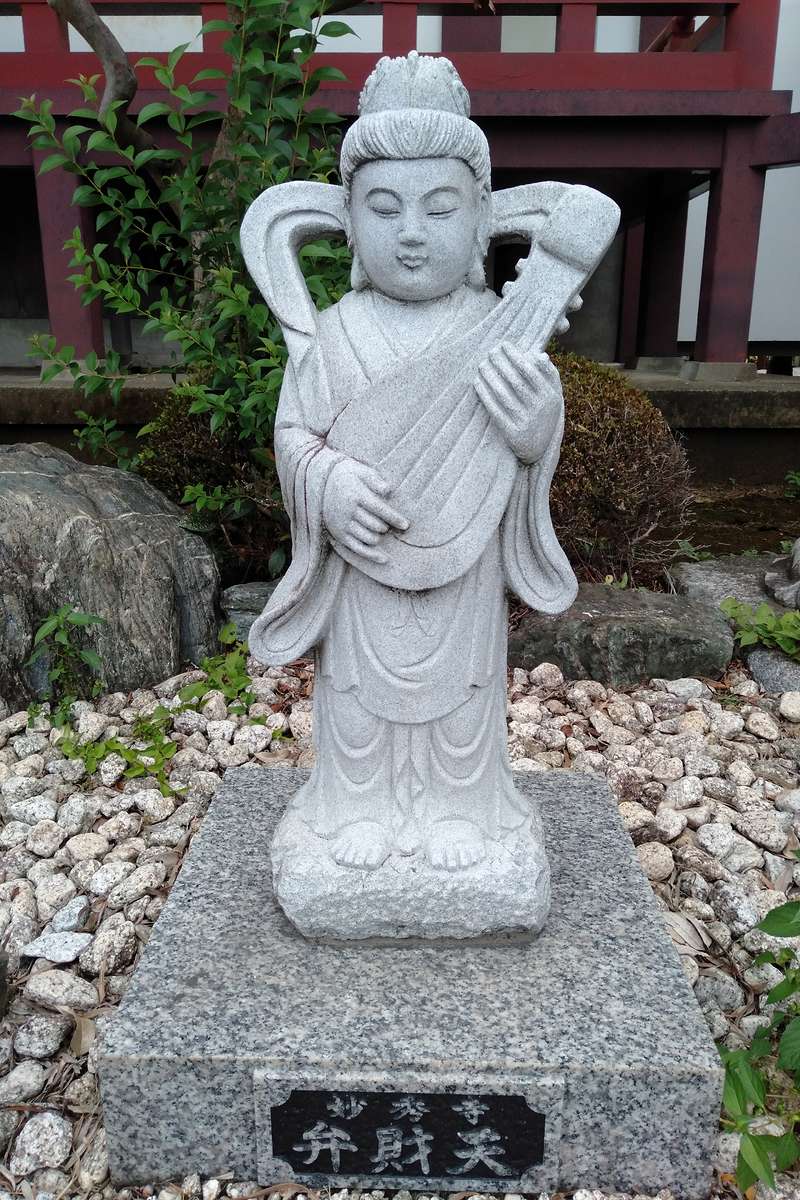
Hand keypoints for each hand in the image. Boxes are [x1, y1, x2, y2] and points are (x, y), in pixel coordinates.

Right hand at [322, 458, 407, 563]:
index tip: (406, 525)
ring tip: (381, 530)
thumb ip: (375, 480)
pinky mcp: (339, 535)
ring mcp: (342, 525)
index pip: (380, 510)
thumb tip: (389, 490)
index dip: (395, 518)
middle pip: (376, 526)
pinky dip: (372, 555)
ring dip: (379, 536)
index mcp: (356, 495)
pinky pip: (357, 549)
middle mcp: (348, 511)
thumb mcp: (360, 471)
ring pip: (369, 538)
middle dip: (386, 526)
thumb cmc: (346, 475)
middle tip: (389, 524)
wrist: (319, 482)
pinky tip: (384, 559)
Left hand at [474, 345, 562, 463]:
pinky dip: (485, 394)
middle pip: (515, 381)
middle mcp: (539, 409)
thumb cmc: (544, 411)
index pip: (530, 371)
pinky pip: (495, 410)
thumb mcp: (553, 393)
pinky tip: (477, 382)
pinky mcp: (512, 434)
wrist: (539, 446)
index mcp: (550, 396)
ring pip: (503, 394)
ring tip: (481, 364)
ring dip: (490, 377)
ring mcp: (526, 423)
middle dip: (500, 363)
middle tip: (490, 351)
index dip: (515, 356)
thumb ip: (548, 373)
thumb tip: (539, 355)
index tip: (503, 344)